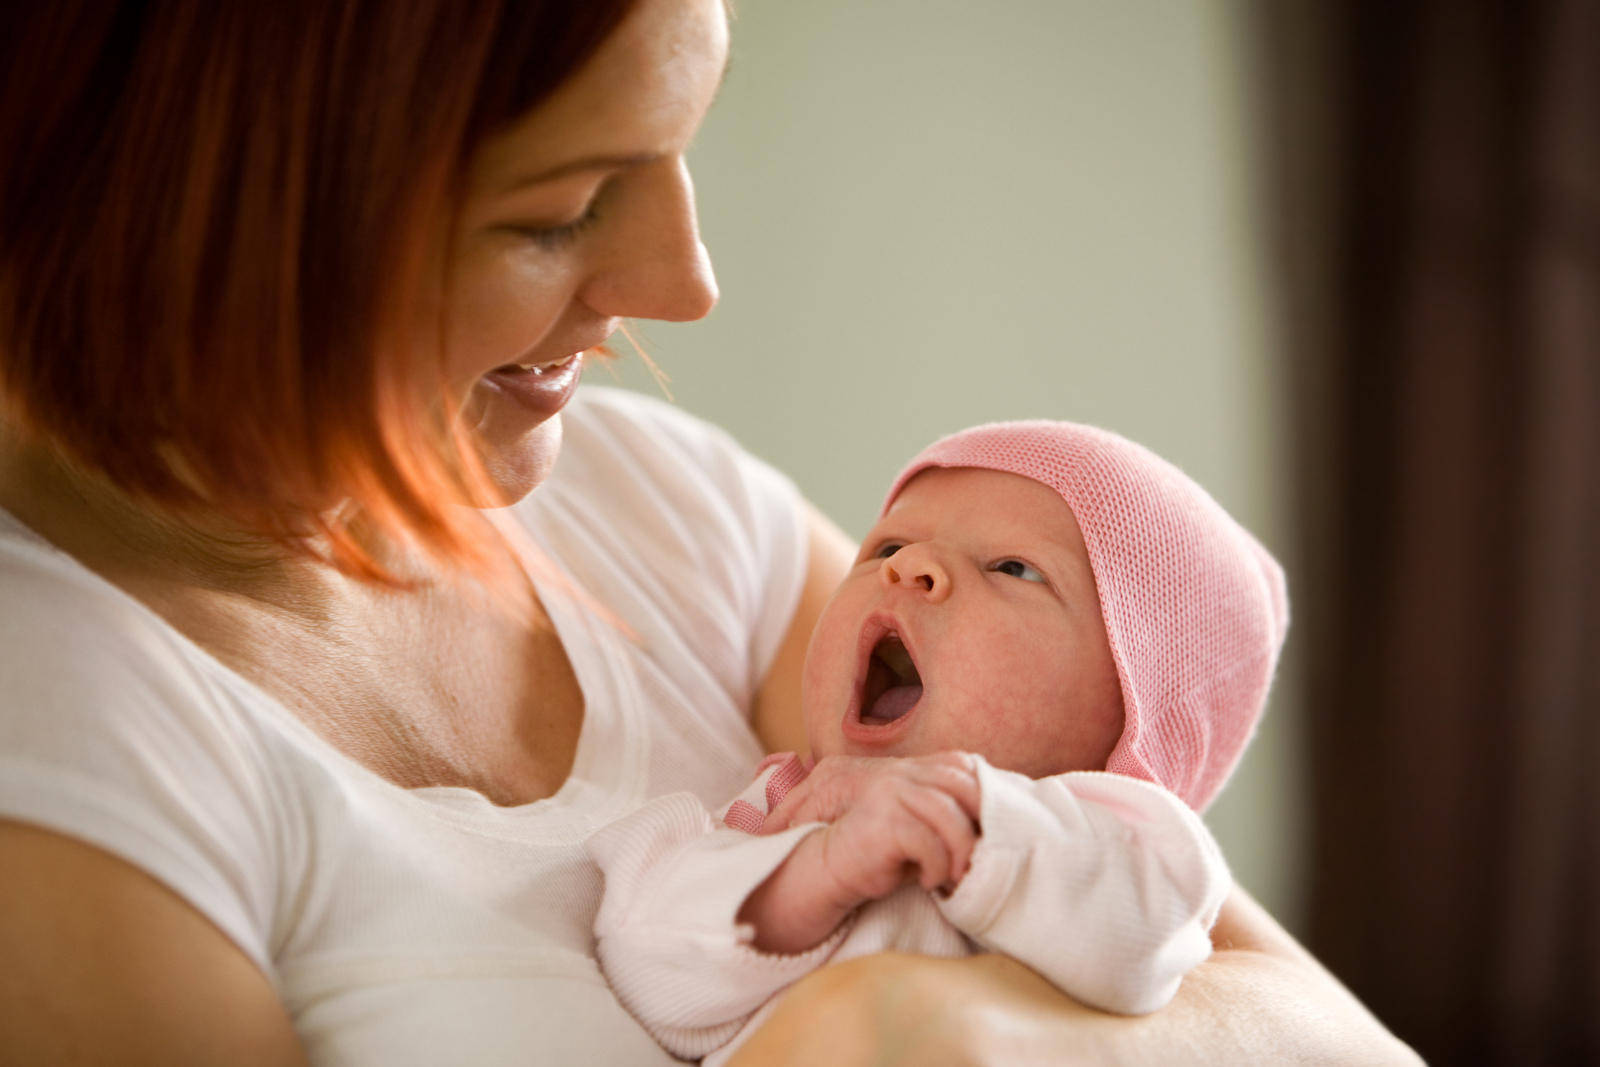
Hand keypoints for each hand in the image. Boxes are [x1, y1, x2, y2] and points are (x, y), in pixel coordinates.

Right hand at [785, 754, 982, 901]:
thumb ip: (945, 816)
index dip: (984, 792)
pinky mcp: (880, 818)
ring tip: (957, 877)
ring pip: (950, 813)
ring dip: (962, 851)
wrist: (822, 872)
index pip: (960, 764)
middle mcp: (897, 771)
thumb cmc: (874, 856)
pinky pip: (928, 841)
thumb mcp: (916, 829)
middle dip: (982, 823)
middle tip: (984, 857)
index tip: (992, 828)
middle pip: (963, 785)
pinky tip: (929, 882)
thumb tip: (994, 829)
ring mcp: (887, 790)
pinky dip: (938, 867)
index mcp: (907, 768)